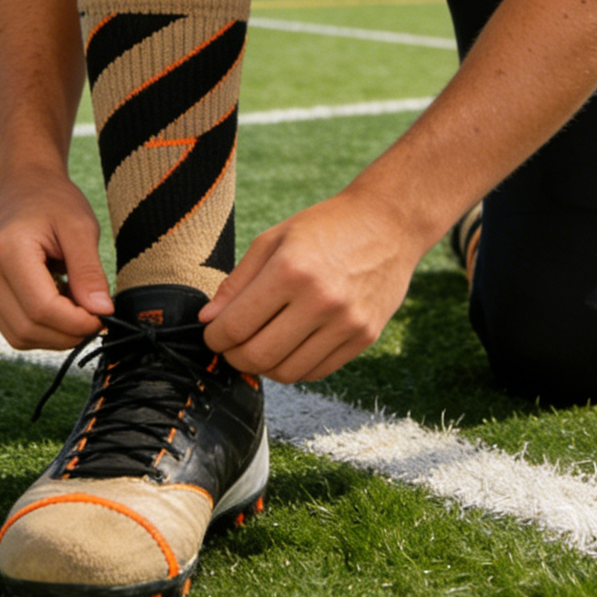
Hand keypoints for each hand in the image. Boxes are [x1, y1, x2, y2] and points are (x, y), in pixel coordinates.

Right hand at [0, 169, 112, 348]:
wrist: (22, 183)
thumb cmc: (54, 200)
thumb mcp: (80, 227)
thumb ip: (89, 272)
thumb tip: (102, 312)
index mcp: (5, 250)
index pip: (41, 308)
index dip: (76, 323)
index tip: (103, 316)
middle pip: (27, 329)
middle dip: (67, 333)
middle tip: (95, 316)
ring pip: (18, 336)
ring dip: (54, 333)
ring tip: (76, 305)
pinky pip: (12, 327)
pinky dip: (40, 326)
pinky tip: (58, 303)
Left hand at [197, 188, 422, 382]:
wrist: (388, 224)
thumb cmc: (325, 227)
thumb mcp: (274, 239)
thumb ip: (237, 281)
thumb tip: (208, 320)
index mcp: (290, 270)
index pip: (236, 325)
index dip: (215, 337)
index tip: (212, 334)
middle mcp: (320, 300)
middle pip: (258, 356)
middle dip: (233, 357)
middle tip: (230, 347)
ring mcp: (346, 323)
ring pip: (287, 372)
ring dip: (263, 367)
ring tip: (259, 347)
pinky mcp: (364, 337)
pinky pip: (317, 372)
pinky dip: (294, 367)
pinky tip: (288, 347)